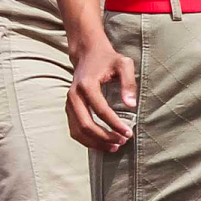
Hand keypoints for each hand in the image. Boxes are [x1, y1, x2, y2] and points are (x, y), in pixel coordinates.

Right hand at [66, 31, 135, 151]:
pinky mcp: (69, 108)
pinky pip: (75, 129)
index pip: (101, 111)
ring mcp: (69, 103)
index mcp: (86, 85)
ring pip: (78, 130)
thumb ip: (129, 83)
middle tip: (122, 142)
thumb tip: (131, 105)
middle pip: (86, 124)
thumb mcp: (124, 64)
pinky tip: (102, 143)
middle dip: (104, 137)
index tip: (129, 133)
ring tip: (114, 147)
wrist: (87, 53)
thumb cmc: (108, 58)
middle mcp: (74, 96)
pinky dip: (87, 140)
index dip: (115, 124)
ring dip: (95, 142)